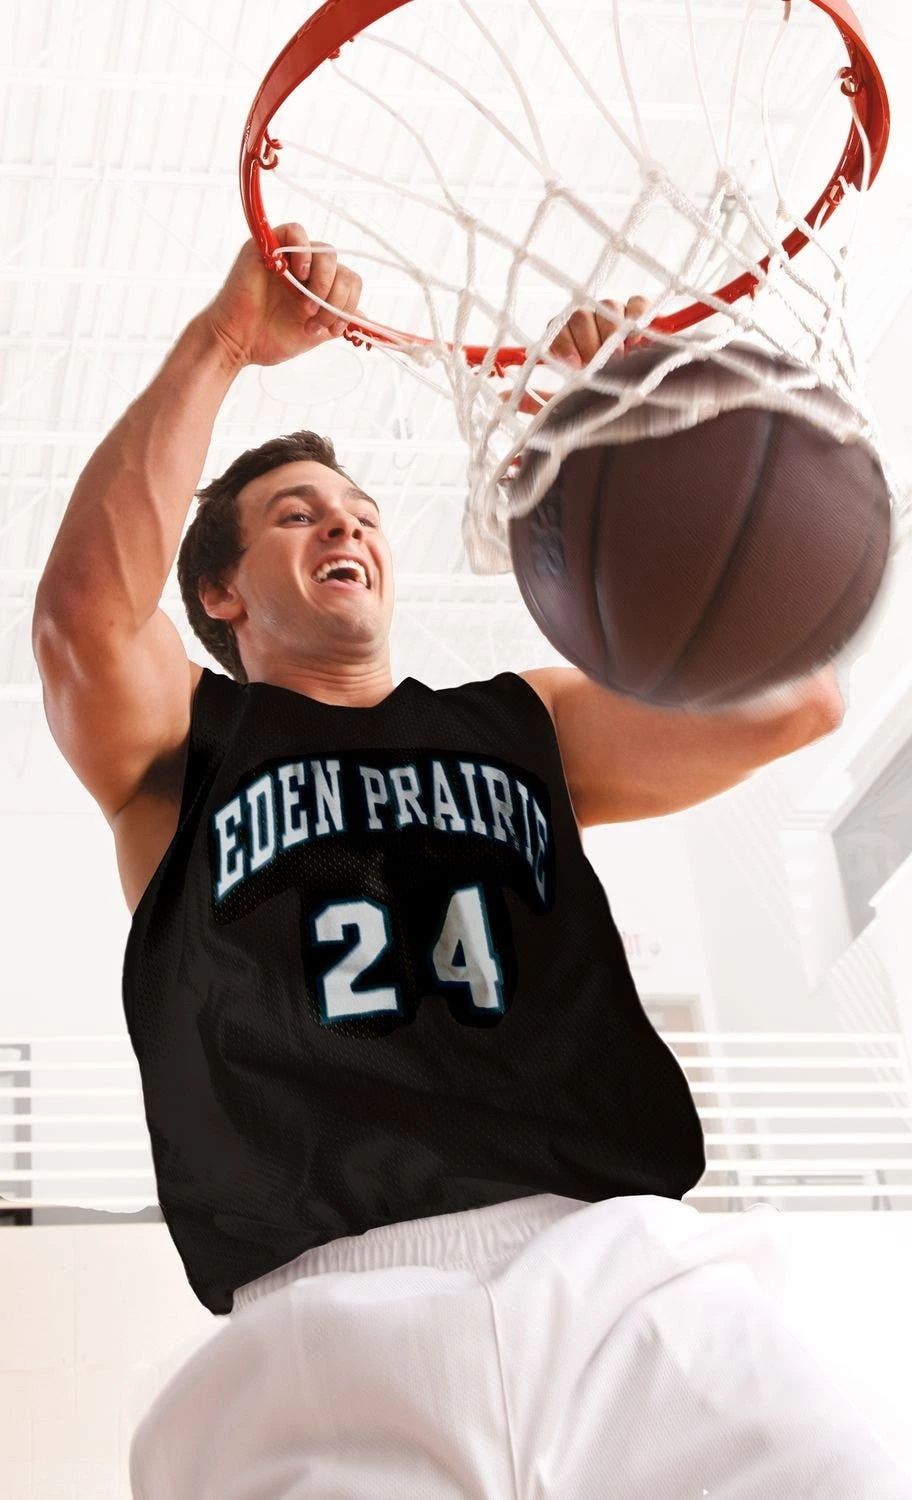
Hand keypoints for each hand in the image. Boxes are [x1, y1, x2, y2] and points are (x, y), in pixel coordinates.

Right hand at [204, 222, 362, 368]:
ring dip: (323, 282)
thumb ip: (338, 321)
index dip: (348, 304)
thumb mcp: (314, 334)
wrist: (238, 342)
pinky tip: (300, 275)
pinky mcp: (267, 245)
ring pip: (326, 252)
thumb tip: (365, 319)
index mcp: (318, 286)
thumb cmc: (268, 338)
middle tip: (315, 320)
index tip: (333, 328)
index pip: (350, 281)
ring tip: (305, 306)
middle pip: (342, 268)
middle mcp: (306, 269)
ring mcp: (288, 257)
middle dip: (335, 299)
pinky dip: (304, 251)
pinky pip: (296, 231)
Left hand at [511, 295, 652, 413]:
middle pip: (580, 315)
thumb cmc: (597, 401)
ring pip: (607, 306)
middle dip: (588, 341)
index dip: (562, 345)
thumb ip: (538, 401)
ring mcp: (615, 318)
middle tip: (597, 365)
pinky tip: (638, 341)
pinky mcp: (642, 318)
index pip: (556, 329)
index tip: (572, 366)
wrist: (636, 403)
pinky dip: (638, 315)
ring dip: (611, 332)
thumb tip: (503, 396)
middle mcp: (589, 325)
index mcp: (567, 341)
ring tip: (618, 359)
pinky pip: (637, 303)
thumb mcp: (567, 405)